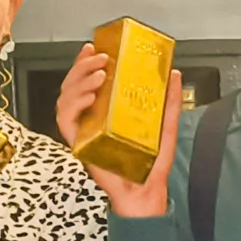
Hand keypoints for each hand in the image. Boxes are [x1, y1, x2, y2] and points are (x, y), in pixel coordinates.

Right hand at [55, 46, 184, 217]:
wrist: (146, 192)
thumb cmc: (150, 164)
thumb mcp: (165, 126)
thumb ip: (169, 101)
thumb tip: (175, 74)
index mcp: (106, 110)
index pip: (89, 80)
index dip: (87, 62)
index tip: (95, 47)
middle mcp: (91, 118)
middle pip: (73, 84)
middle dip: (83, 66)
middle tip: (101, 59)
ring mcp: (83, 130)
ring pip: (65, 98)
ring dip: (78, 82)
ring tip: (99, 76)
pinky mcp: (79, 144)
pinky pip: (65, 120)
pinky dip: (74, 105)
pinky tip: (89, 98)